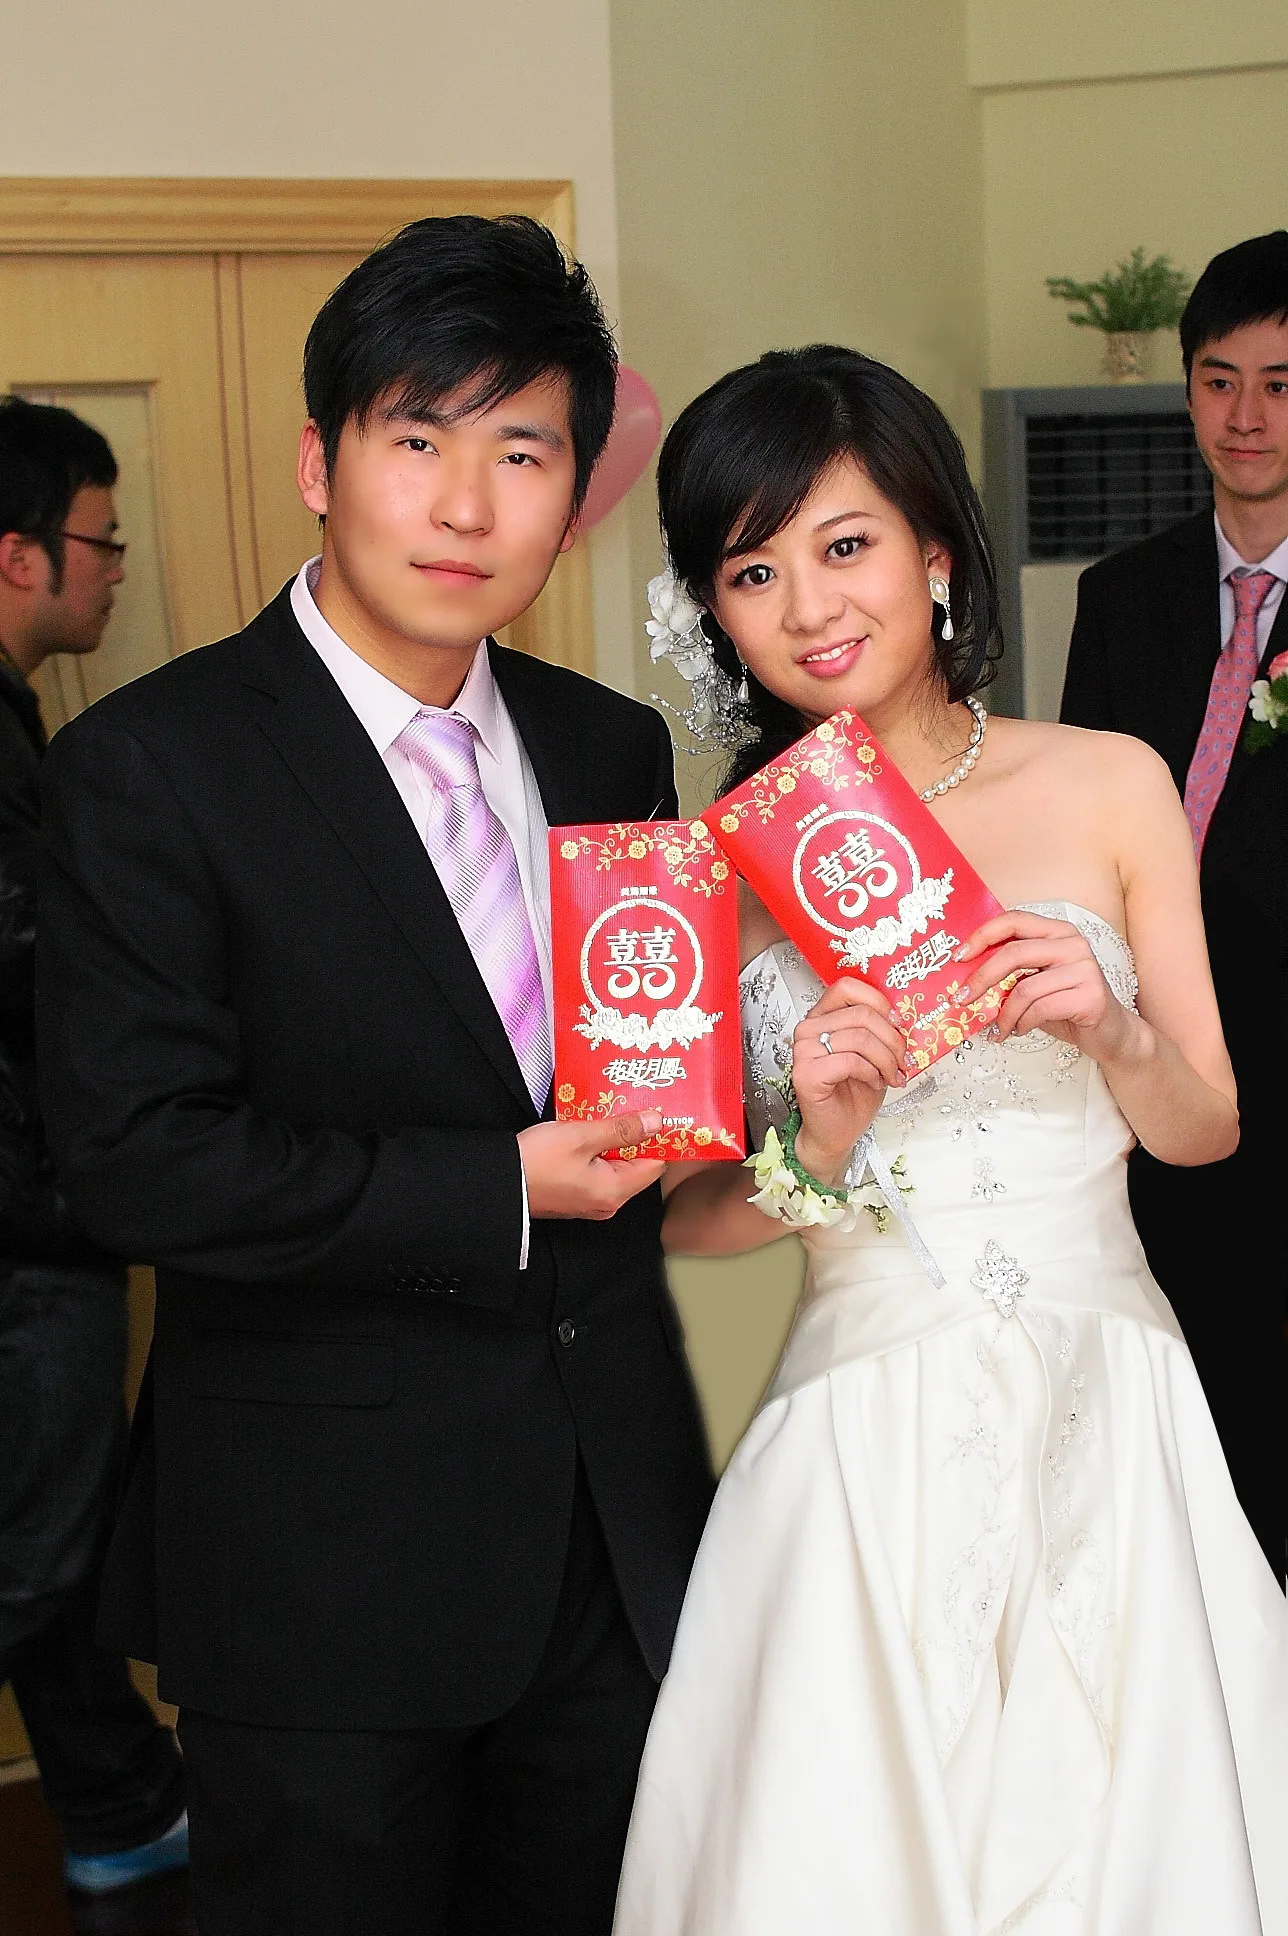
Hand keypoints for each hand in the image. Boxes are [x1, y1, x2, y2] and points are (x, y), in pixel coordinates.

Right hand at [519, 1112, 667, 1220]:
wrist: (497, 1183)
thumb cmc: (537, 1161)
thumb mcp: (582, 1136)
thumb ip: (622, 1129)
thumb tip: (656, 1122)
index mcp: (615, 1191)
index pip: (656, 1165)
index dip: (658, 1138)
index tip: (657, 1114)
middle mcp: (607, 1203)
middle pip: (637, 1166)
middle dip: (635, 1137)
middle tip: (629, 1107)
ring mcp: (590, 1202)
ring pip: (616, 1166)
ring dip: (614, 1141)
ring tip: (608, 1114)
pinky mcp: (574, 1196)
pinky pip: (598, 1171)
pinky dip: (598, 1151)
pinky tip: (589, 1131)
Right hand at [791, 978, 907, 1182]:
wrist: (838, 1131)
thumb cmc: (854, 1093)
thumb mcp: (874, 1052)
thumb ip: (879, 1028)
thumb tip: (904, 1014)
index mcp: (823, 1017)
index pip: (847, 986)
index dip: (878, 1001)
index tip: (897, 1023)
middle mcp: (809, 1029)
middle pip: (861, 1014)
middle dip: (892, 1039)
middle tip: (901, 1060)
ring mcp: (803, 1051)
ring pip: (860, 1037)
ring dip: (886, 1060)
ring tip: (888, 1074)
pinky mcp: (806, 1073)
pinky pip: (851, 1060)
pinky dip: (871, 1072)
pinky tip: (872, 1081)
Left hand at [954, 910, 1140, 1060]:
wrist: (1111, 1033)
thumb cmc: (1067, 1006)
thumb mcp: (1036, 983)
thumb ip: (1011, 973)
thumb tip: (966, 978)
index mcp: (1057, 932)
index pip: (1014, 920)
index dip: (982, 936)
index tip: (959, 957)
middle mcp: (1073, 943)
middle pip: (1013, 953)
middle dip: (981, 978)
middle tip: (962, 999)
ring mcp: (1084, 968)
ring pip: (1024, 989)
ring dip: (1003, 1014)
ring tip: (998, 1028)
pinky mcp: (1090, 996)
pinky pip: (1040, 1009)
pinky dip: (1021, 1024)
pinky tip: (1018, 1031)